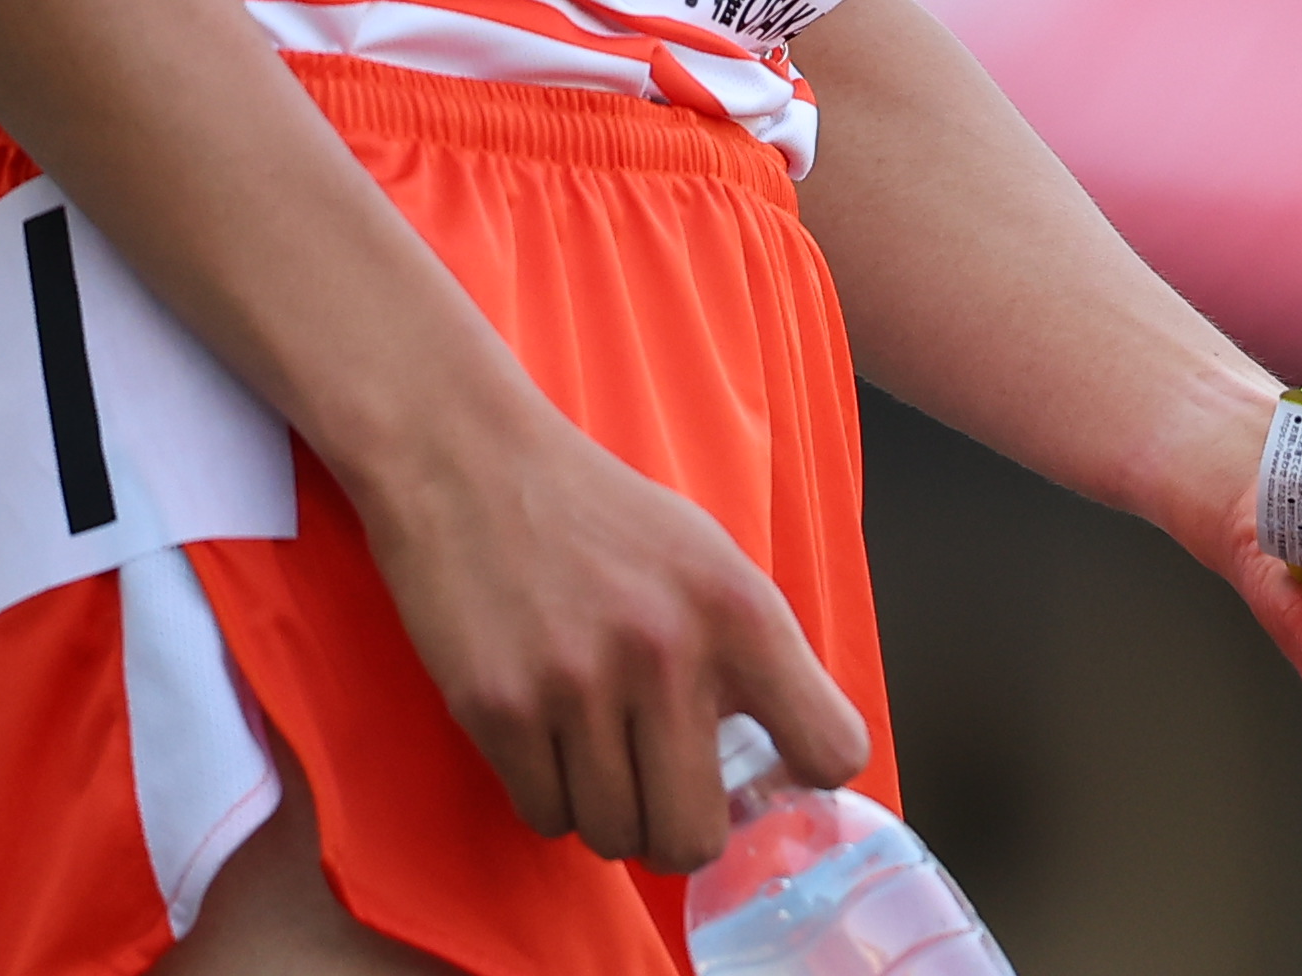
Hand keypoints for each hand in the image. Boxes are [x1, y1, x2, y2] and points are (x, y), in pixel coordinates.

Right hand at [351, 393, 869, 869]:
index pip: (831, 749)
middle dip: (676, 832)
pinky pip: (544, 816)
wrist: (470, 461)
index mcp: (742, 612)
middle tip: (658, 791)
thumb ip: (751, 656)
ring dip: (605, 811)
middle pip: (695, 838)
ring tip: (594, 748)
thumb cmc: (597, 516)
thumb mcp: (707, 559)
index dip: (802, 781)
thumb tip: (783, 772)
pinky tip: (546, 738)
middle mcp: (669, 653)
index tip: (767, 775)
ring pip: (613, 837)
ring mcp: (580, 686)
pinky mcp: (499, 709)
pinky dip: (548, 796)